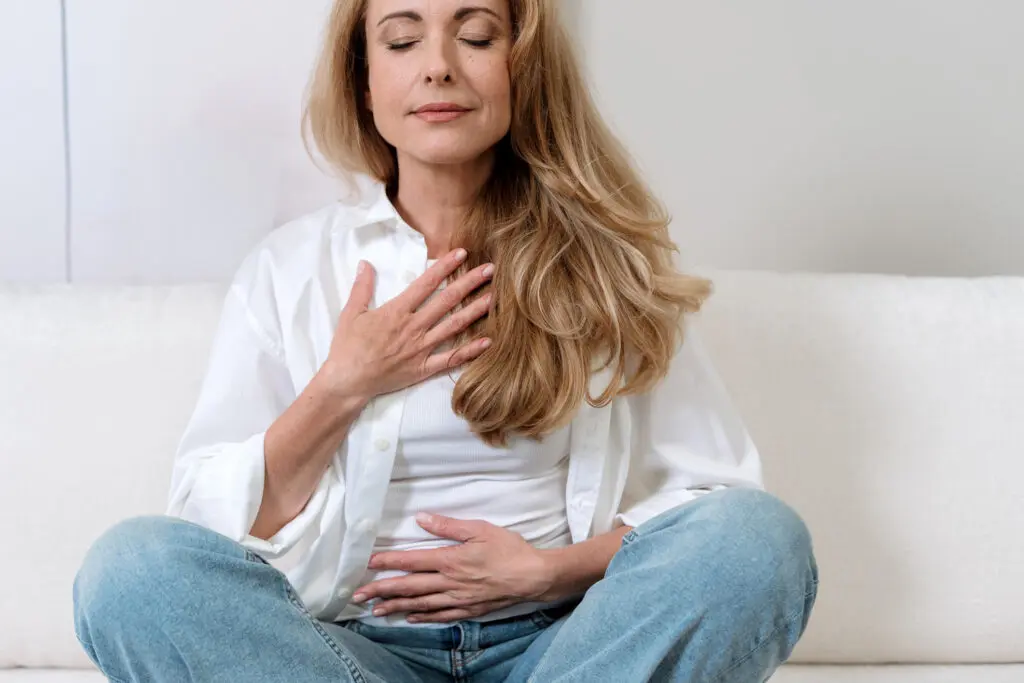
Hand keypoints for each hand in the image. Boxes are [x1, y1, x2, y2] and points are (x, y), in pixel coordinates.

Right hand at [321, 248, 493, 401]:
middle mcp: (413, 327)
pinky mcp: (423, 368)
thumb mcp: (350, 313)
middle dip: (469, 283)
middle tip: (489, 270)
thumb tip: (365, 263)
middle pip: (447, 301)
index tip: (462, 253)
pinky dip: (469, 351)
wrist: (347, 381)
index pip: (426, 283)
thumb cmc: (347, 347)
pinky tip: (487, 342)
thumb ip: (362, 287)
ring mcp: (421, 349)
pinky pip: (451, 359)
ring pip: (454, 327)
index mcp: (396, 311)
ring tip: (493, 298)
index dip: (445, 267)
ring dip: (475, 311)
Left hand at [351, 513, 553, 623]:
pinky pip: (441, 615)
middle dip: (382, 591)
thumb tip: (421, 519)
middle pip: (409, 587)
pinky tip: (411, 618)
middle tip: (359, 596)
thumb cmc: (508, 549)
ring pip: (421, 604)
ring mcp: (458, 599)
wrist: (533, 576)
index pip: (411, 561)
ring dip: (397, 607)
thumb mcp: (479, 529)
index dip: (388, 562)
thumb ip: (448, 526)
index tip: (368, 563)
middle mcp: (449, 582)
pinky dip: (423, 618)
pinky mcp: (469, 609)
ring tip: (377, 610)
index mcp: (450, 560)